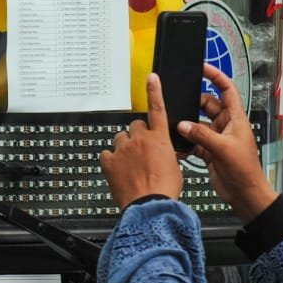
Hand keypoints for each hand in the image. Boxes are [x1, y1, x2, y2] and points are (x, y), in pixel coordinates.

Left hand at [100, 74, 182, 208]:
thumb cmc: (164, 190)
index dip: (154, 91)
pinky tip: (118, 171)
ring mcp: (123, 149)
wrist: (150, 206)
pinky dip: (111, 160)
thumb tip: (163, 154)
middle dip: (137, 135)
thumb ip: (167, 153)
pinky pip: (107, 153)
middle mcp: (140, 139)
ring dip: (124, 147)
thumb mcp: (175, 168)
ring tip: (130, 165)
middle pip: (135, 126)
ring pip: (120, 138)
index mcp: (159, 139)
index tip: (151, 77)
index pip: (157, 108)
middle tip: (141, 152)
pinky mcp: (109, 161)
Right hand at [176, 63, 278, 220]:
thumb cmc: (245, 170)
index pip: (227, 90)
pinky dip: (186, 141)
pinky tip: (179, 142)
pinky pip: (194, 140)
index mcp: (236, 119)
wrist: (244, 193)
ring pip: (198, 123)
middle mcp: (226, 126)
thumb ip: (201, 135)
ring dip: (189, 125)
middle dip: (194, 103)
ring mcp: (217, 138)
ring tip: (177, 125)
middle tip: (181, 103)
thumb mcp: (223, 148)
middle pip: (208, 105)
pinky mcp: (209, 151)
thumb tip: (183, 124)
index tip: (203, 68)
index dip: (216, 76)